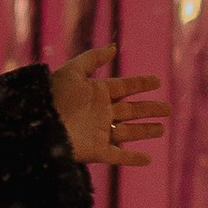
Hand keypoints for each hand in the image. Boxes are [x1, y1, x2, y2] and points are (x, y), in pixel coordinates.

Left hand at [51, 47, 169, 167]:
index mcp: (95, 93)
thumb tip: (114, 48)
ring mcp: (98, 132)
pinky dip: (132, 158)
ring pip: (128, 132)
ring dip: (145, 131)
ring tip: (162, 129)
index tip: (157, 81)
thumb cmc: (54, 97)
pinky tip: (148, 159)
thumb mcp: (72, 72)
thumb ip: (92, 59)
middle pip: (130, 110)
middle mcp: (99, 113)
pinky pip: (118, 156)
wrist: (39, 125)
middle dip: (149, 109)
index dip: (140, 84)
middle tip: (168, 108)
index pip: (123, 87)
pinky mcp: (96, 151)